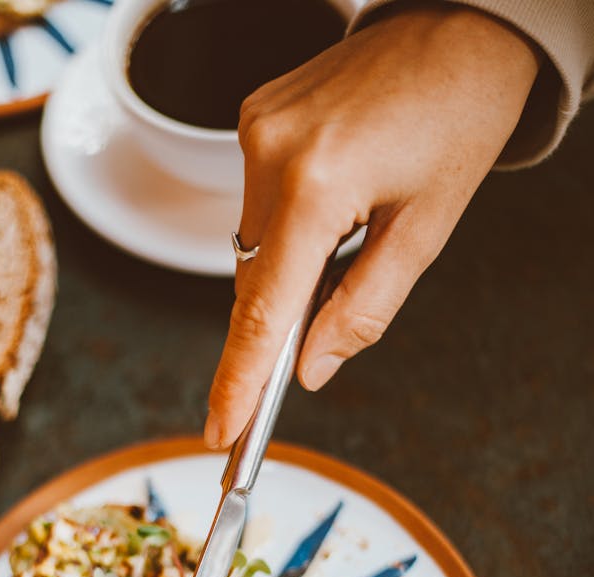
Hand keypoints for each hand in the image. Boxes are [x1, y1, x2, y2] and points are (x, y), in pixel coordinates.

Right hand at [204, 3, 538, 448]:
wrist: (457, 26)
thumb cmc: (457, 119)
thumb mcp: (425, 232)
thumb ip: (362, 311)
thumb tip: (310, 369)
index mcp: (316, 184)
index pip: (263, 312)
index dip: (239, 383)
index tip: (222, 433)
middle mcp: (269, 153)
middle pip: (251, 283)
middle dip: (269, 333)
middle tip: (278, 384)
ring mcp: (254, 131)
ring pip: (251, 246)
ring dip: (283, 275)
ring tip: (347, 247)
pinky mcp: (253, 120)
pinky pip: (255, 205)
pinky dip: (283, 233)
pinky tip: (327, 217)